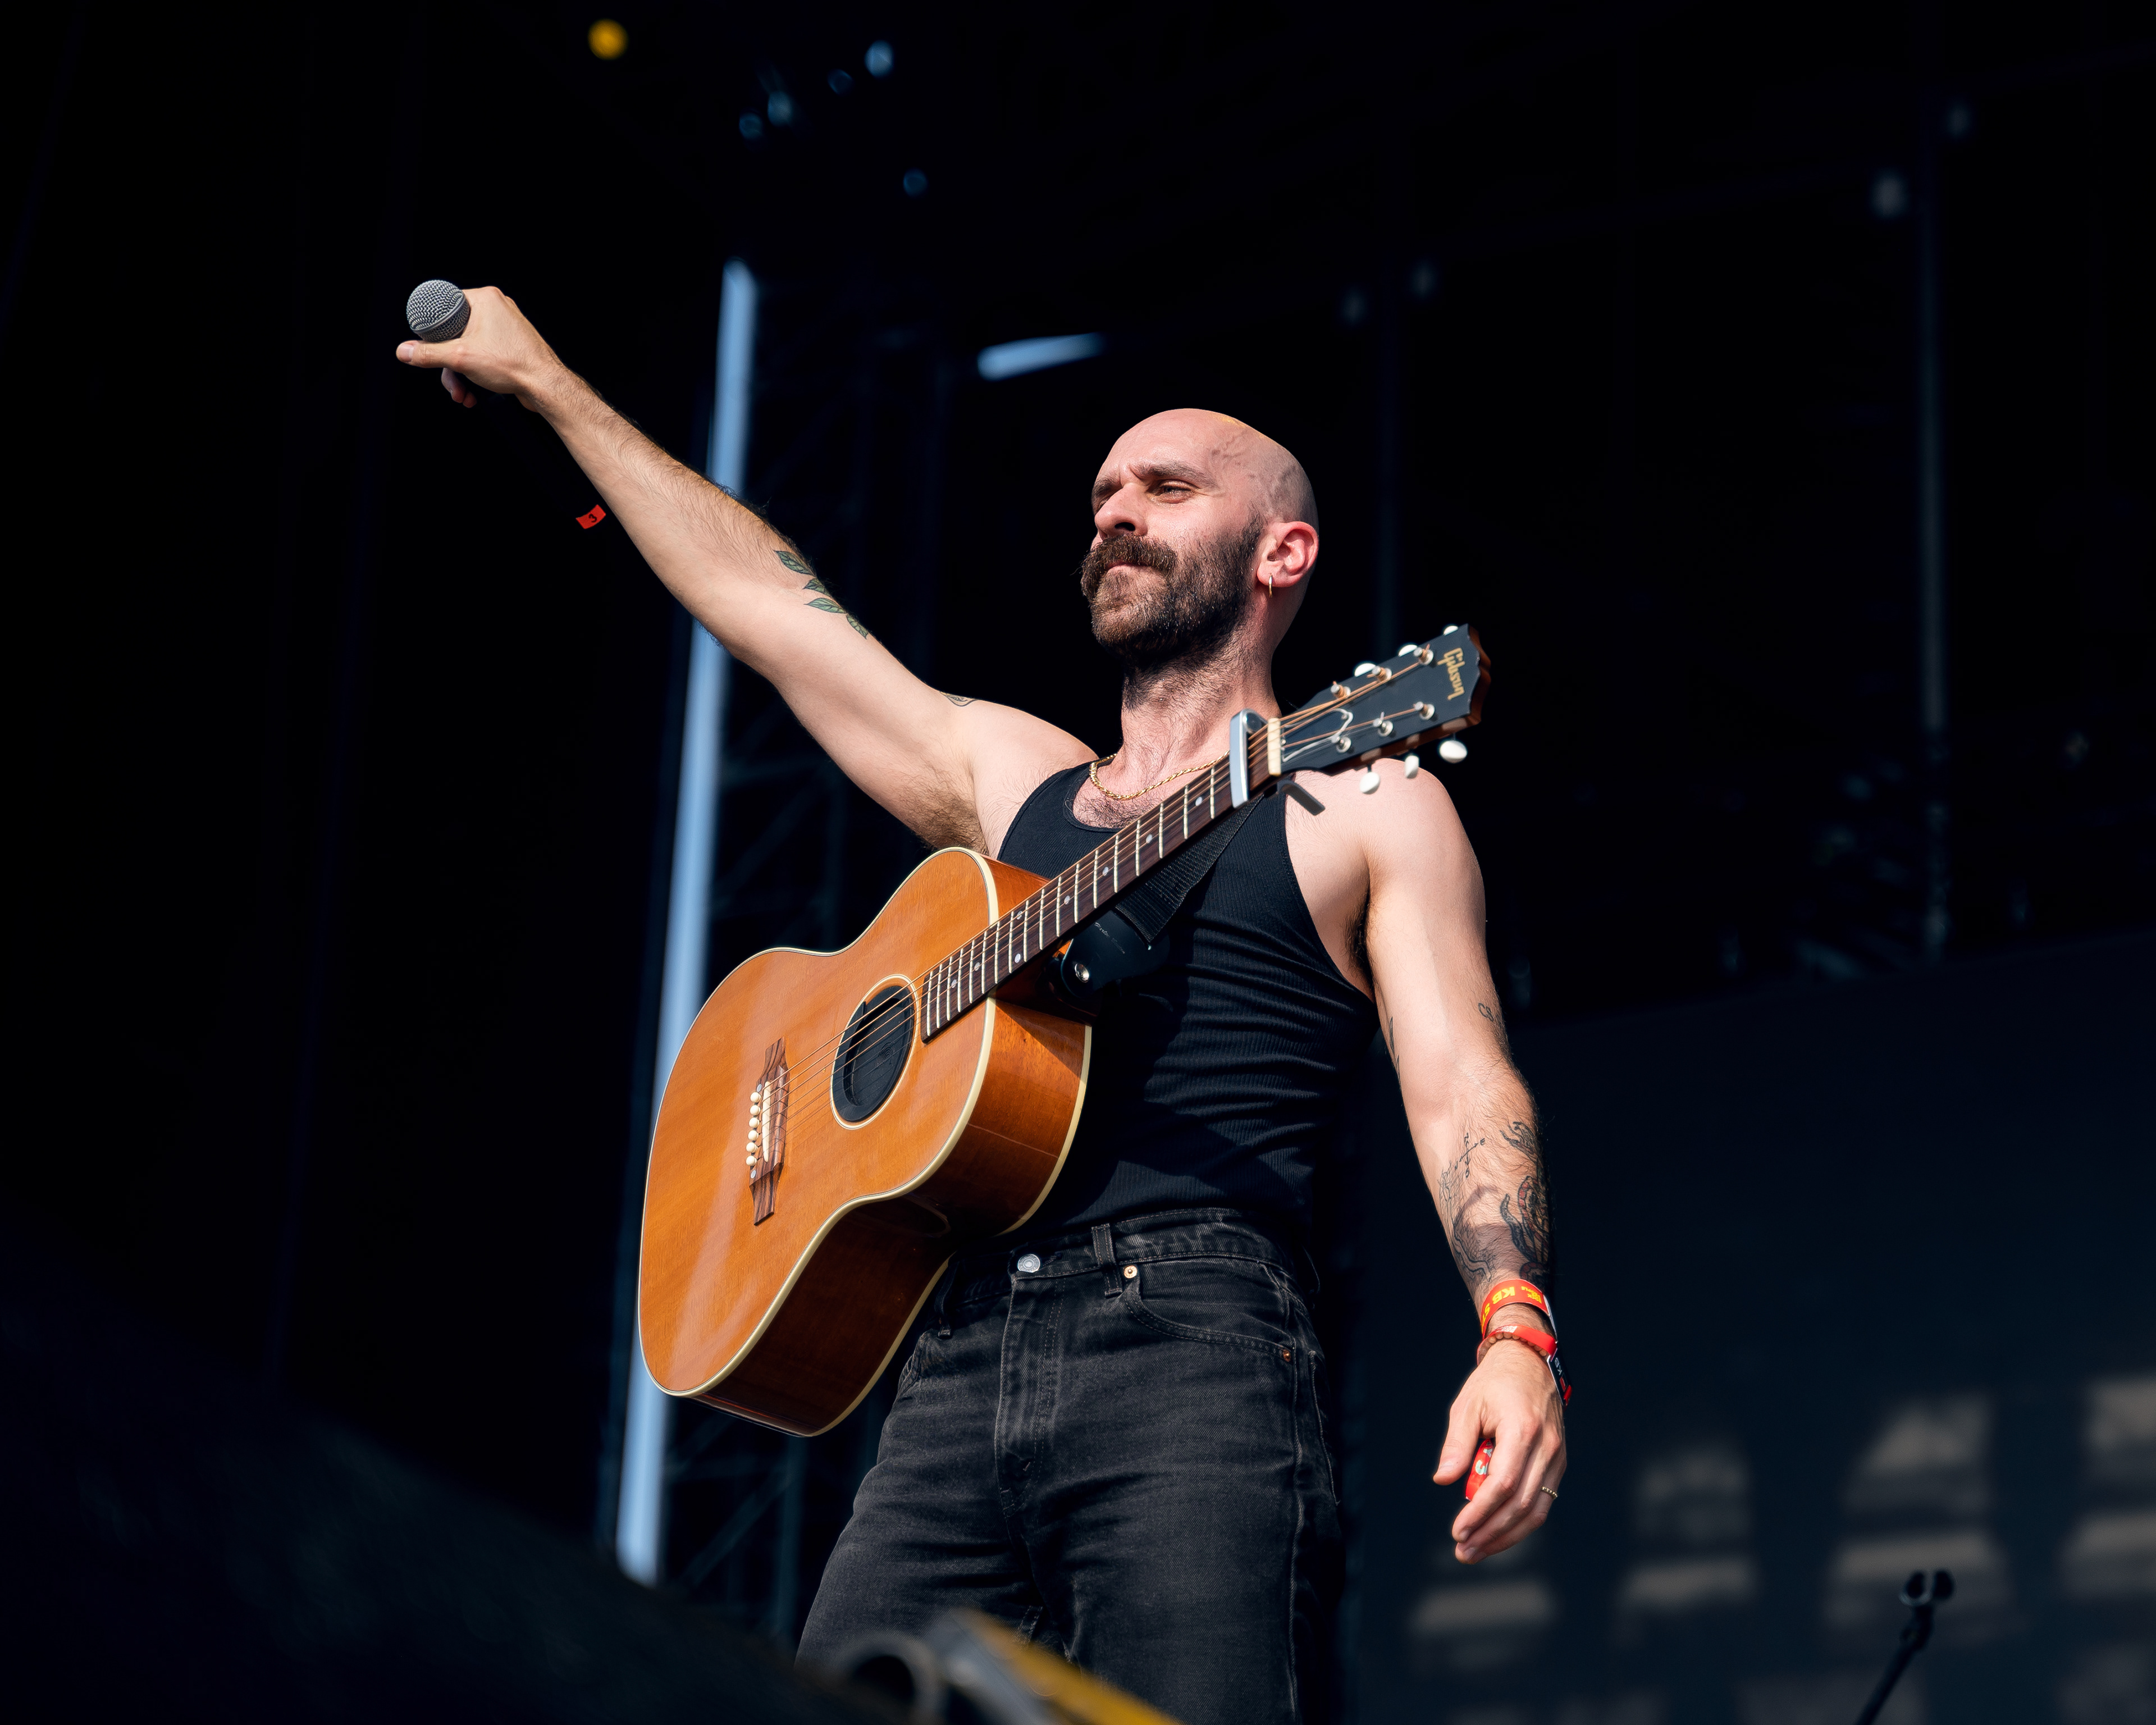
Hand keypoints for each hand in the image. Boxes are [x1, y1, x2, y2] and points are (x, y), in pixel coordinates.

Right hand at [393, 285, 567, 411]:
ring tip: (463, 394)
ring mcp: (505, 328)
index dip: (433, 328)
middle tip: (450, 381)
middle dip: (449, 364)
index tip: (427, 345)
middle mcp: (497, 309)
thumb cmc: (513, 364)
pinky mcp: (511, 346)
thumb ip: (429, 354)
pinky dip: (475, 375)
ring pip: (469, 349)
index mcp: (485, 298)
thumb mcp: (460, 358)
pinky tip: (474, 394)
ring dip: (461, 375)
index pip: (445, 305)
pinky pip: (484, 356)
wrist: (547, 386)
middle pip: (456, 333)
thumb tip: (405, 351)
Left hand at [1431, 1334, 1565, 1562]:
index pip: (1503, 1483)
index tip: (1458, 1531)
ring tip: (1477, 1550)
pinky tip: (1497, 1534)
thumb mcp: (1467, 1406)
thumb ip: (1457, 1444)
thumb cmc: (1494, 1383)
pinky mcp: (1558, 1463)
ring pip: (1536, 1510)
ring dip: (1506, 1536)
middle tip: (1463, 1551)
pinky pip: (1543, 1501)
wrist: (1529, 1363)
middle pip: (1521, 1505)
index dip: (1480, 1512)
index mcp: (1521, 1429)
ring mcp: (1556, 1457)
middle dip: (1491, 1534)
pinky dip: (1521, 1523)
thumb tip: (1444, 1480)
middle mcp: (1546, 1447)